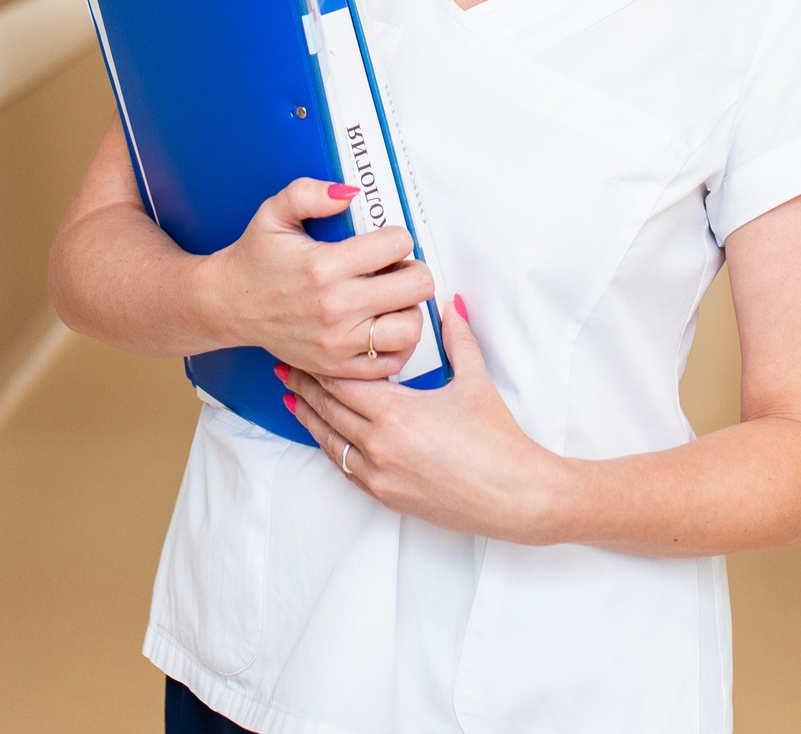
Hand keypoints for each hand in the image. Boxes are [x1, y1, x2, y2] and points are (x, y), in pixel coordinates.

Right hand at [199, 178, 433, 379]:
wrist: (229, 305)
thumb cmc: (257, 258)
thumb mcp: (273, 213)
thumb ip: (308, 193)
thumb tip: (350, 193)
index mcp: (324, 266)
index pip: (397, 244)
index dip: (397, 236)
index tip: (384, 241)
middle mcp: (335, 307)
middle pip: (415, 286)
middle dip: (412, 269)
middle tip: (396, 268)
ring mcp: (338, 342)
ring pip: (410, 328)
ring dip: (409, 309)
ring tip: (393, 298)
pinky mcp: (337, 366)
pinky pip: (392, 363)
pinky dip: (398, 344)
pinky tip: (384, 325)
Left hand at [278, 295, 564, 542]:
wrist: (514, 495)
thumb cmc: (498, 441)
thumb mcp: (476, 382)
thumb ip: (459, 338)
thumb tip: (451, 305)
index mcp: (397, 412)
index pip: (342, 382)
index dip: (318, 364)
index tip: (303, 348)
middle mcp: (379, 444)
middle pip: (328, 409)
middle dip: (305, 386)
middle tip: (285, 366)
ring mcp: (379, 474)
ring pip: (330, 440)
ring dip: (309, 417)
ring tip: (291, 398)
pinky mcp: (386, 495)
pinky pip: (345, 467)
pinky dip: (330, 446)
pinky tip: (323, 435)